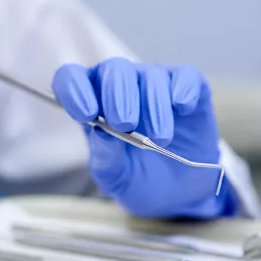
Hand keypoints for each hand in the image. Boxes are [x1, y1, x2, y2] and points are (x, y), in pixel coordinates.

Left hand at [52, 57, 234, 217]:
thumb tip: (102, 132)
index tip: (86, 113)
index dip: (74, 89)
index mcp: (92, 102)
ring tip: (159, 138)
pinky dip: (183, 90)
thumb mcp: (114, 178)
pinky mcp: (188, 88)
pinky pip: (185, 77)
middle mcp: (121, 86)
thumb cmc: (137, 177)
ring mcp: (155, 83)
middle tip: (124, 125)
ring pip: (151, 74)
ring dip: (154, 105)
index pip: (72, 78)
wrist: (178, 191)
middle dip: (117, 95)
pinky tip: (182, 109)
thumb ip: (105, 157)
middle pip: (114, 69)